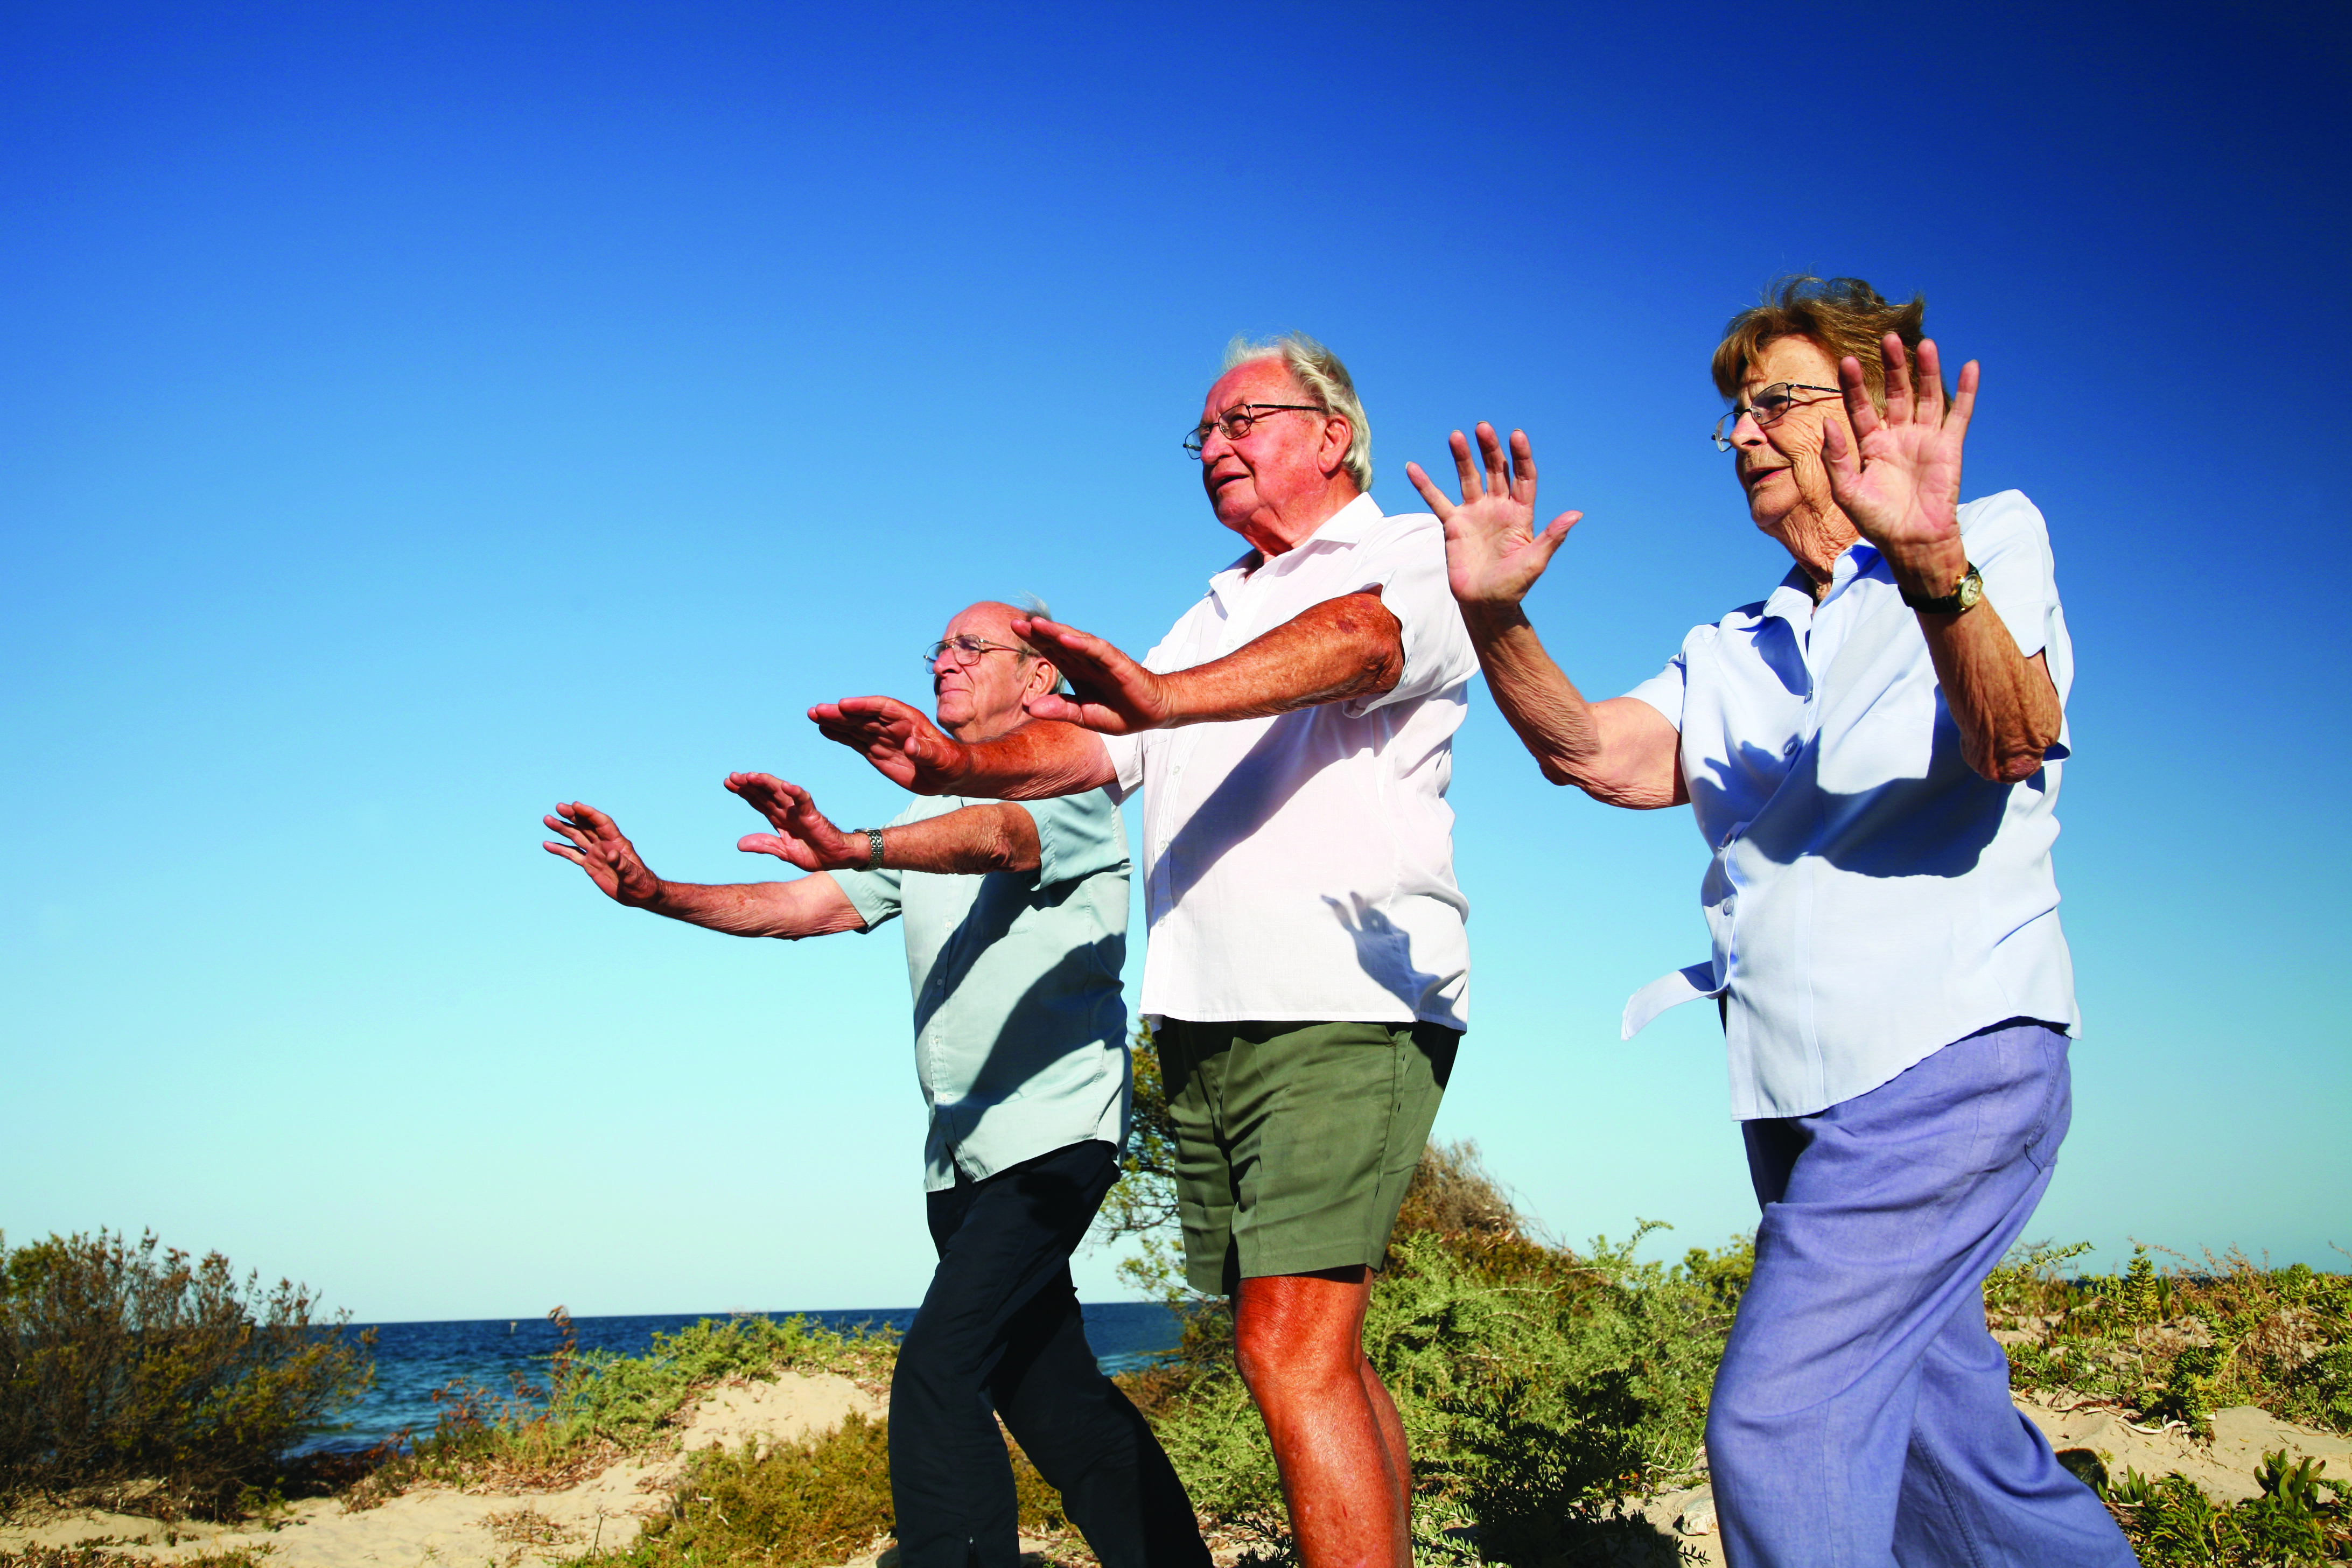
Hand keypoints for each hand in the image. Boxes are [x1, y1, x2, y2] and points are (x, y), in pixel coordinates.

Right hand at [542, 801, 663, 906]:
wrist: (639, 894)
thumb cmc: (642, 883)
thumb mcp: (634, 876)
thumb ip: (623, 865)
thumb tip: (612, 855)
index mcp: (617, 842)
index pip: (602, 823)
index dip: (589, 813)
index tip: (575, 805)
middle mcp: (605, 844)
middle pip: (587, 825)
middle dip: (573, 815)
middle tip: (558, 807)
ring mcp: (596, 854)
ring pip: (577, 837)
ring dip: (563, 828)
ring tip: (547, 819)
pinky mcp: (590, 865)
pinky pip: (572, 854)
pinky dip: (560, 849)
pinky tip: (547, 844)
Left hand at [725, 773, 862, 870]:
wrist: (837, 858)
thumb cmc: (814, 853)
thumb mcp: (784, 852)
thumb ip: (764, 845)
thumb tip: (739, 844)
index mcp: (779, 819)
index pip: (757, 801)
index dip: (743, 792)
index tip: (728, 783)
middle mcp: (787, 811)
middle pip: (764, 793)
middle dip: (748, 784)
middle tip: (732, 776)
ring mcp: (799, 811)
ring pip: (780, 792)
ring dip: (765, 783)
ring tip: (750, 776)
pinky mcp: (812, 815)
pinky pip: (803, 801)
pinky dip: (795, 793)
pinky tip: (785, 786)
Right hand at [809, 695, 969, 793]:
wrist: (950, 774)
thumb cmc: (951, 763)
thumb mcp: (943, 759)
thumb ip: (927, 751)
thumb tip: (912, 745)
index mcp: (909, 720)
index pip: (882, 708)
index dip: (863, 706)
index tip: (843, 705)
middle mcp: (892, 725)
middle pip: (863, 715)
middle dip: (841, 713)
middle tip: (817, 710)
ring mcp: (883, 737)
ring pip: (855, 726)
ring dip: (835, 721)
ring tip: (813, 715)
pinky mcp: (877, 751)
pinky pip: (855, 740)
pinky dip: (840, 734)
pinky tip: (824, 728)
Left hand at [1013, 616, 1177, 733]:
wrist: (1154, 713)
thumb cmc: (1120, 712)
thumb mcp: (1084, 716)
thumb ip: (1060, 710)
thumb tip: (1031, 708)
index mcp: (1078, 670)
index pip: (1051, 652)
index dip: (1033, 642)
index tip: (1011, 633)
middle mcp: (1088, 660)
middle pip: (1059, 642)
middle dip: (1038, 632)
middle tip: (1014, 622)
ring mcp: (1103, 659)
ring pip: (1076, 641)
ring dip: (1056, 631)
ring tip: (1036, 624)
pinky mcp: (1118, 663)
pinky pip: (1097, 650)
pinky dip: (1082, 643)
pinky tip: (1066, 638)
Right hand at [1405, 423, 1581, 611]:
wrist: (1484, 604)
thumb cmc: (1513, 585)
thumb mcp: (1535, 561)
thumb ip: (1552, 536)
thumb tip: (1576, 514)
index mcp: (1520, 513)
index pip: (1522, 477)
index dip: (1520, 456)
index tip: (1516, 436)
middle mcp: (1498, 508)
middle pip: (1495, 470)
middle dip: (1490, 449)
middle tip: (1482, 427)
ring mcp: (1475, 514)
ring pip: (1468, 478)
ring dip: (1462, 457)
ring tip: (1456, 436)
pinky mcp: (1453, 524)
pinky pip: (1437, 500)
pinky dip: (1425, 484)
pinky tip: (1413, 467)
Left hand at [1821, 335, 1977, 596]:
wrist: (1912, 542)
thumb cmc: (1877, 521)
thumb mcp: (1847, 491)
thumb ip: (1837, 457)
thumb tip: (1828, 423)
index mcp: (1870, 445)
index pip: (1860, 406)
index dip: (1854, 385)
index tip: (1845, 361)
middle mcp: (1898, 436)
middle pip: (1896, 392)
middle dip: (1893, 367)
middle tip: (1888, 338)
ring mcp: (1925, 439)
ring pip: (1927, 396)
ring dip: (1926, 371)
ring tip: (1924, 344)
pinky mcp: (1950, 447)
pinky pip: (1960, 414)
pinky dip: (1966, 391)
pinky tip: (1969, 366)